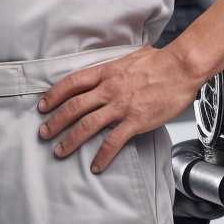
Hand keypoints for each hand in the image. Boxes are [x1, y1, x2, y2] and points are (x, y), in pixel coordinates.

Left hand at [37, 46, 201, 171]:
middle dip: (56, 121)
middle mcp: (109, 89)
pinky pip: (113, 141)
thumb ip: (115, 68)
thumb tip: (109, 70)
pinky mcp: (135, 121)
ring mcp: (121, 106)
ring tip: (59, 151)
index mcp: (106, 72)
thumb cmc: (159, 62)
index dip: (54, 95)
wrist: (180, 68)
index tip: (43, 105)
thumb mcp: (129, 58)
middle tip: (43, 133)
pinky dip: (102, 155)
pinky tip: (95, 165)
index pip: (72, 83)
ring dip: (71, 139)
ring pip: (88, 124)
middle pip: (74, 106)